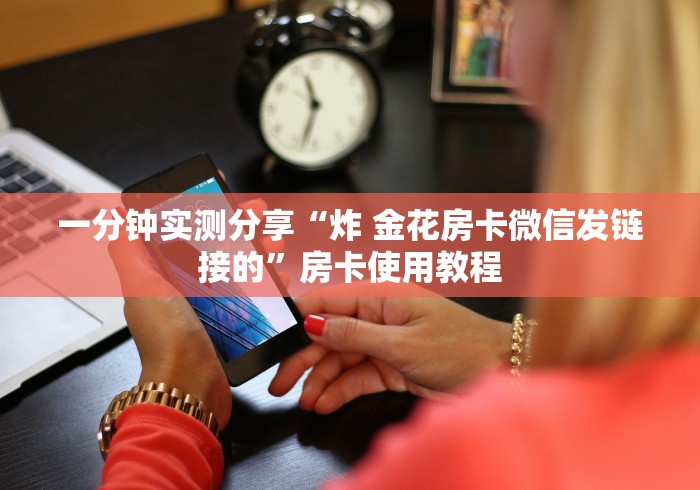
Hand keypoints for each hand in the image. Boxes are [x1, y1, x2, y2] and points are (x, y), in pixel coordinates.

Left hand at [108, 198, 274, 428]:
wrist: (192, 386)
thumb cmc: (167, 340)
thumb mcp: (142, 286)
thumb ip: (128, 249)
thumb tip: (118, 215)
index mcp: (166, 275)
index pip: (189, 231)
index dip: (208, 210)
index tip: (225, 194)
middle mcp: (190, 288)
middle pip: (221, 245)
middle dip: (243, 226)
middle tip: (259, 216)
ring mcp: (214, 306)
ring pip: (243, 267)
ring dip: (261, 250)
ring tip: (274, 246)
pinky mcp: (235, 322)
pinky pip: (257, 294)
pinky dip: (270, 282)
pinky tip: (279, 278)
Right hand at [269, 291, 510, 413]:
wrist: (500, 372)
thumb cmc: (462, 347)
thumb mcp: (402, 343)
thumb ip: (354, 335)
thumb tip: (315, 324)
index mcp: (382, 296)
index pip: (329, 300)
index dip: (299, 316)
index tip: (274, 333)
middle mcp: (380, 316)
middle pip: (329, 334)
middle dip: (304, 357)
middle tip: (282, 380)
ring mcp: (385, 342)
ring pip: (340, 358)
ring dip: (320, 379)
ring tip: (305, 398)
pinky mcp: (391, 365)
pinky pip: (357, 375)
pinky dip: (341, 389)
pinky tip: (326, 401)